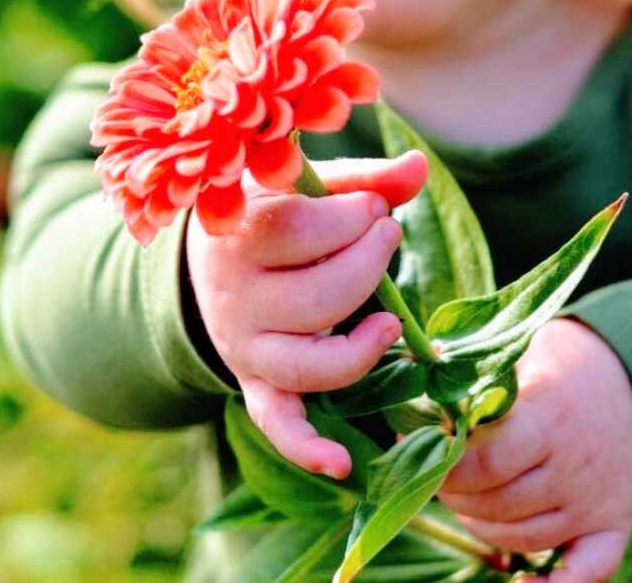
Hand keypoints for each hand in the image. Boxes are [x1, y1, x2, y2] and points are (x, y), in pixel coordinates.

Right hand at [185, 150, 426, 479]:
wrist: (212, 253)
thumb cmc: (275, 208)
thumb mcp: (308, 184)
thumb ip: (366, 178)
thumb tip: (419, 168)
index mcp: (238, 234)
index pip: (300, 228)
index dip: (353, 216)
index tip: (374, 206)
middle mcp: (234, 297)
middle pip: (317, 298)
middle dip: (370, 265)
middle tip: (385, 238)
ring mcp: (244, 347)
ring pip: (308, 364)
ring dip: (361, 349)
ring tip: (391, 323)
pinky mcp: (255, 384)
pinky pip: (277, 424)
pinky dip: (307, 448)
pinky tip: (341, 464)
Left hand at [437, 319, 631, 582]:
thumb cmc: (572, 359)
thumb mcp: (530, 348)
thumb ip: (485, 370)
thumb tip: (433, 370)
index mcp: (551, 417)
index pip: (487, 461)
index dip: (449, 466)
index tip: (428, 451)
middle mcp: (575, 466)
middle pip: (499, 503)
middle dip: (456, 495)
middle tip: (437, 477)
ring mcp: (595, 502)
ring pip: (524, 537)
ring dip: (483, 526)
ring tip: (465, 501)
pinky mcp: (614, 524)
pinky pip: (588, 572)